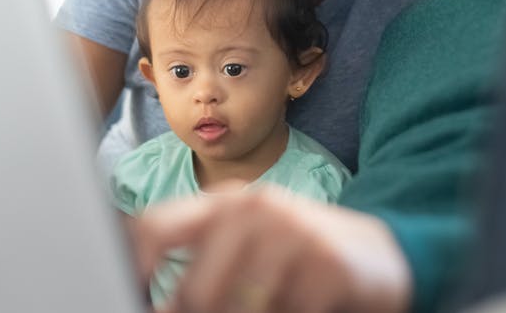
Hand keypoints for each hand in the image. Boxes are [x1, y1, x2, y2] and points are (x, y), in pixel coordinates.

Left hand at [131, 186, 411, 312]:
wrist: (381, 253)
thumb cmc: (299, 252)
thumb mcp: (247, 240)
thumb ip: (199, 258)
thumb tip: (143, 292)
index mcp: (227, 204)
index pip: (156, 228)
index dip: (132, 266)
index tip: (124, 295)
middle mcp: (255, 211)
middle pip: (195, 292)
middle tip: (230, 312)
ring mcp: (294, 236)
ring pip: (238, 311)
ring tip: (273, 306)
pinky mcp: (328, 268)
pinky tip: (304, 307)